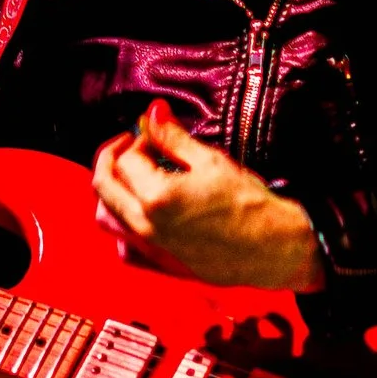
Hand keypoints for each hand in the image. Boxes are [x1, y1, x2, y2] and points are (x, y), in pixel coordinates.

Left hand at [91, 102, 323, 288]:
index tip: (156, 132)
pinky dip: (122, 227)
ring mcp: (151, 249)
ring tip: (132, 176)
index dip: (139, 138)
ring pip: (105, 217)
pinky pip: (124, 248)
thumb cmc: (249, 206)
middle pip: (103, 185)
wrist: (274, 248)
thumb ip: (173, 137)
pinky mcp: (161, 265)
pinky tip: (139, 214)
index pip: (126, 158)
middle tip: (131, 144)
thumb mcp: (211, 161)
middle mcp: (145, 226)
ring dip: (111, 191)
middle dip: (111, 157)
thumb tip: (152, 112)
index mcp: (156, 198)